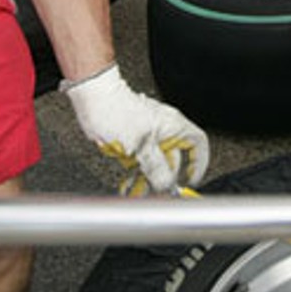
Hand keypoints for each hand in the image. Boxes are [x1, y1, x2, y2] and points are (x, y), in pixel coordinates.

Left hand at [64, 64, 210, 193]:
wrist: (92, 100)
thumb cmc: (116, 109)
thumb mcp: (141, 144)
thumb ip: (156, 167)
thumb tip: (167, 184)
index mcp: (173, 126)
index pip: (197, 144)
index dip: (198, 163)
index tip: (191, 179)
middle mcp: (162, 132)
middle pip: (173, 161)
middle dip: (165, 179)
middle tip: (157, 191)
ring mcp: (147, 138)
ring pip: (153, 165)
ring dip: (146, 180)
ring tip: (138, 191)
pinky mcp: (132, 143)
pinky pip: (138, 164)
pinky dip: (134, 176)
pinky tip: (127, 185)